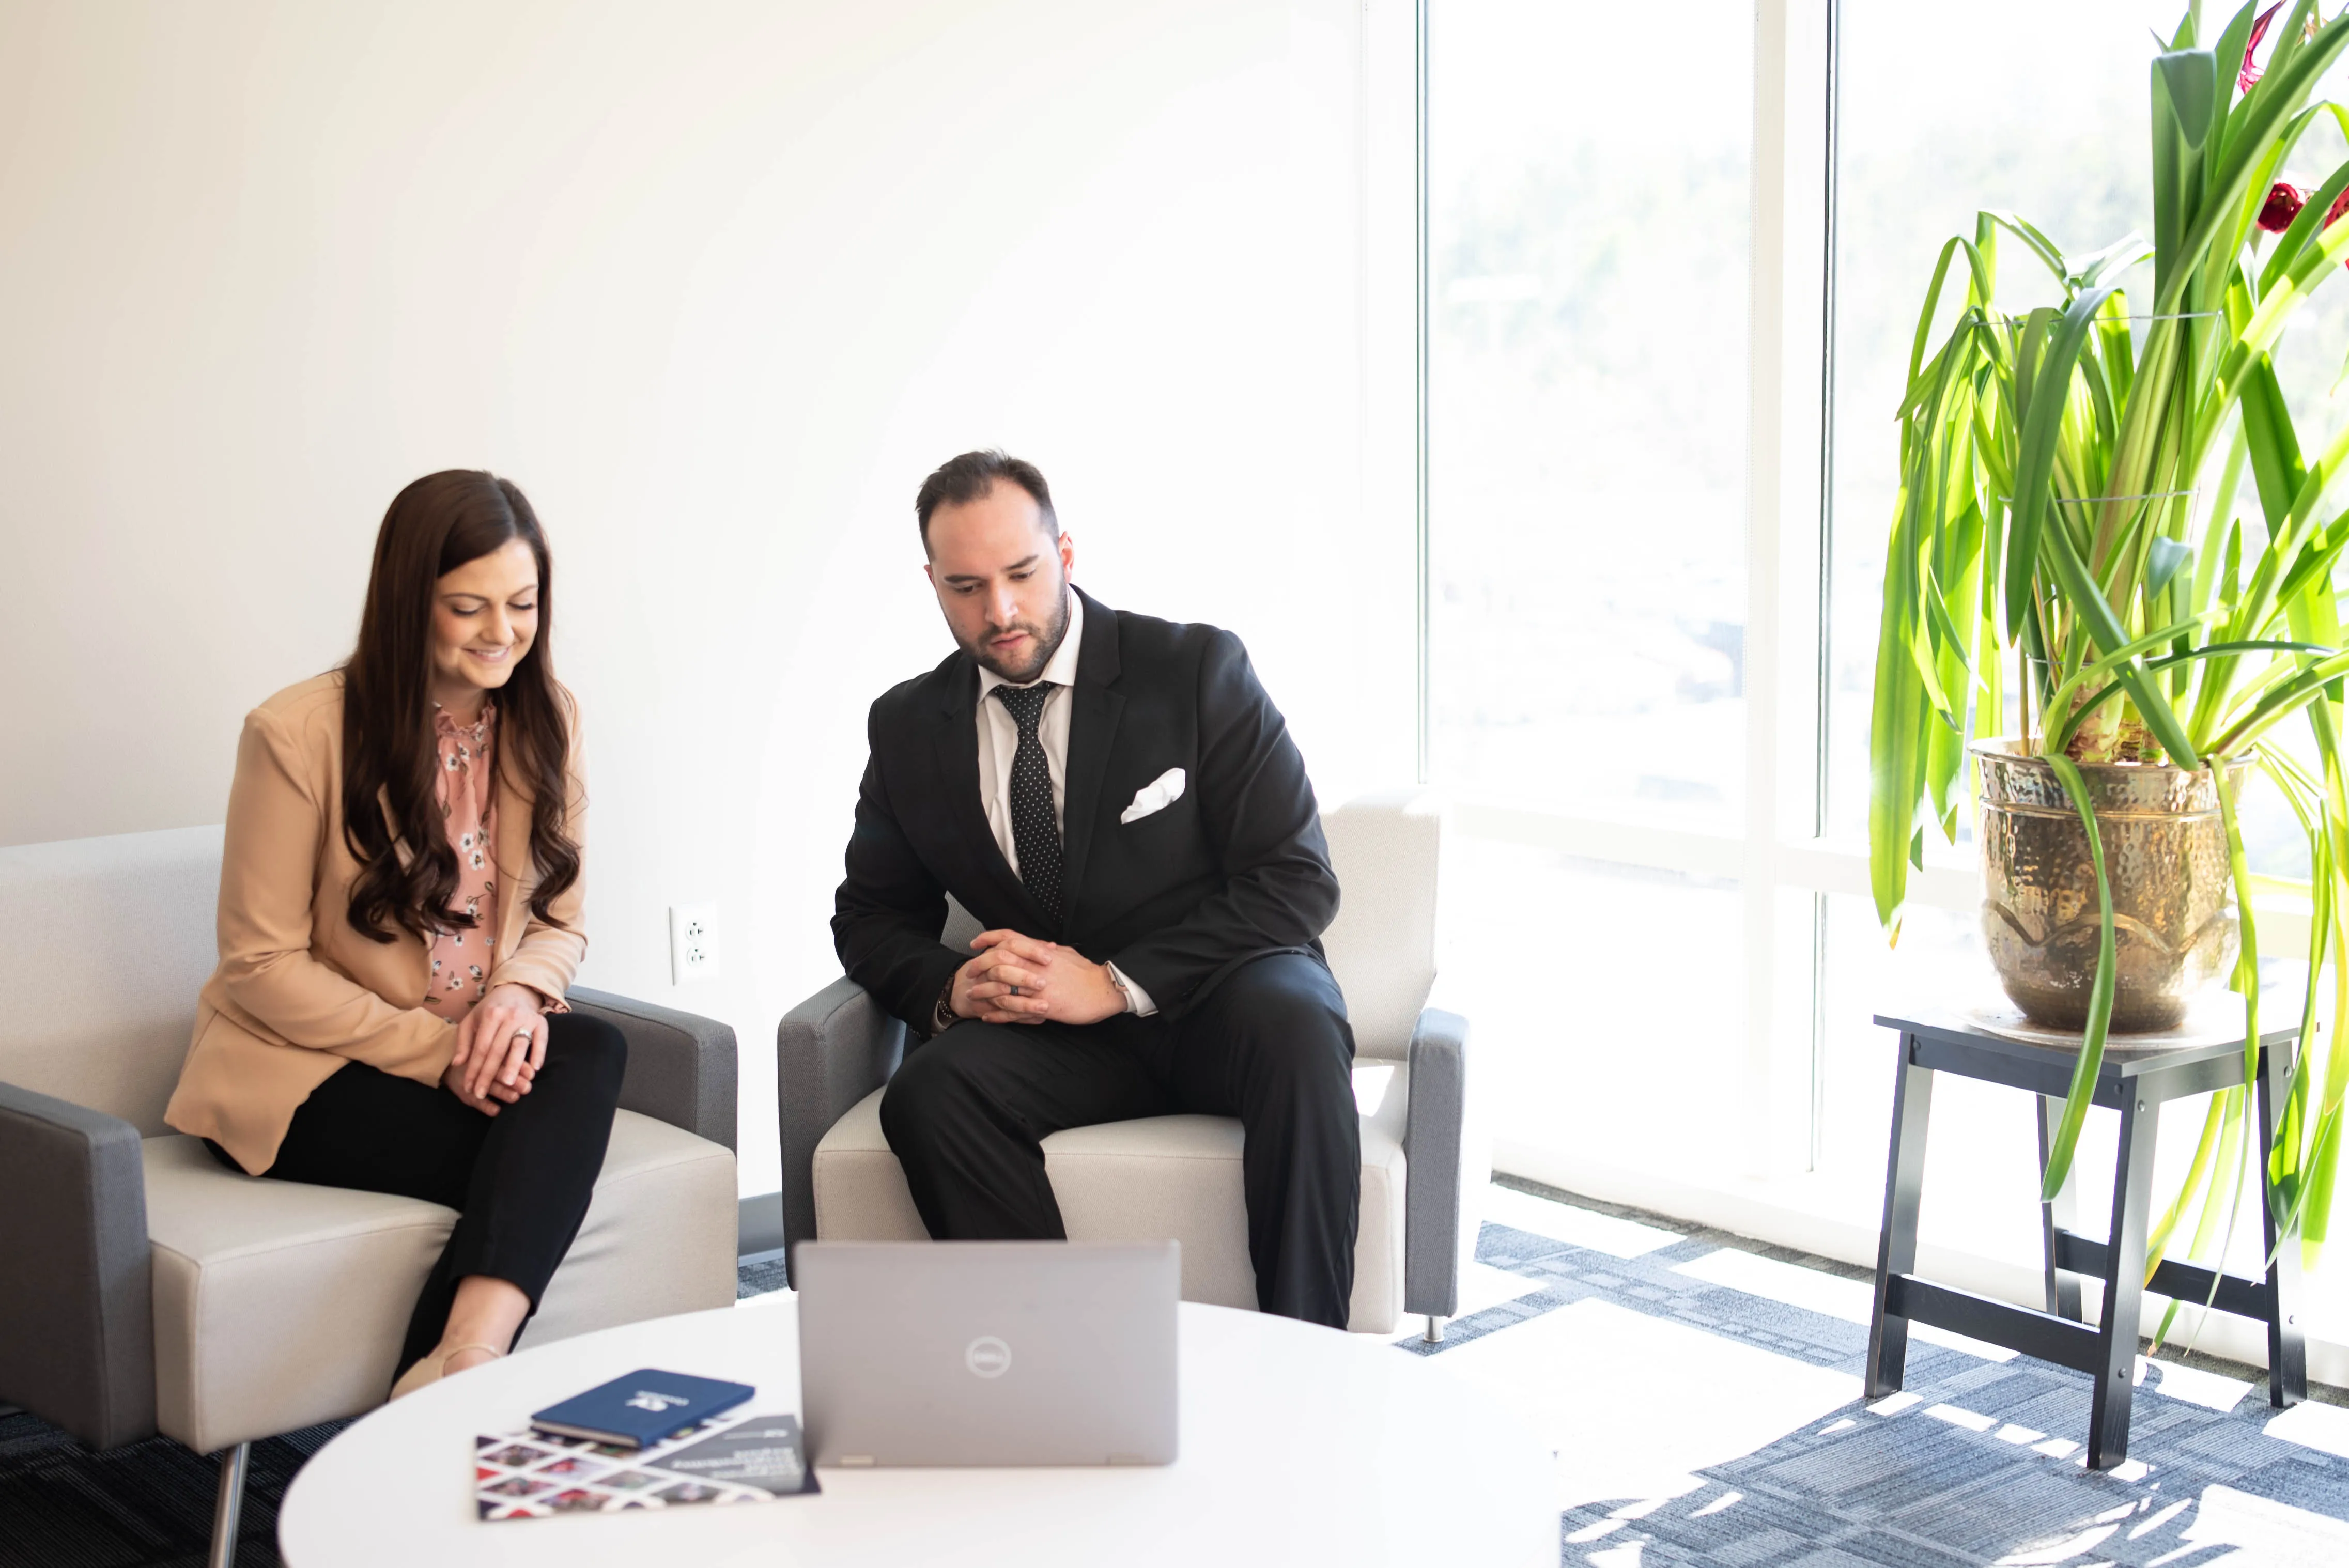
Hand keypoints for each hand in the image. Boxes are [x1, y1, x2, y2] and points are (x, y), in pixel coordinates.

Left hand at [450, 984, 547, 1108]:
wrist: (515, 991)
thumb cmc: (490, 1010)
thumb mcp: (471, 1021)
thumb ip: (464, 1042)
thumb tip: (458, 1064)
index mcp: (490, 1015)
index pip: (481, 1047)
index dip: (474, 1069)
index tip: (469, 1087)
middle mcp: (509, 1016)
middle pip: (498, 1050)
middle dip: (489, 1073)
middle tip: (482, 1092)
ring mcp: (526, 1018)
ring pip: (519, 1046)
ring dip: (514, 1065)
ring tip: (508, 1083)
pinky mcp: (541, 1022)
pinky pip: (541, 1040)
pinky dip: (538, 1053)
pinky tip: (535, 1068)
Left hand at [954, 930, 1128, 1026]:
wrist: (1103, 991)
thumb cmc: (1087, 973)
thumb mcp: (1067, 955)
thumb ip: (1050, 951)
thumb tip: (1044, 946)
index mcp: (1041, 952)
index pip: (1009, 938)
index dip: (988, 939)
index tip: (975, 944)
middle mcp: (1035, 966)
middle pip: (998, 961)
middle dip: (979, 967)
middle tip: (970, 973)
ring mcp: (1037, 987)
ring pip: (1001, 987)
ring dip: (983, 992)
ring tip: (973, 997)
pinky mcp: (1041, 1007)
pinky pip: (1013, 1011)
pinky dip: (997, 1014)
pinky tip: (988, 1017)